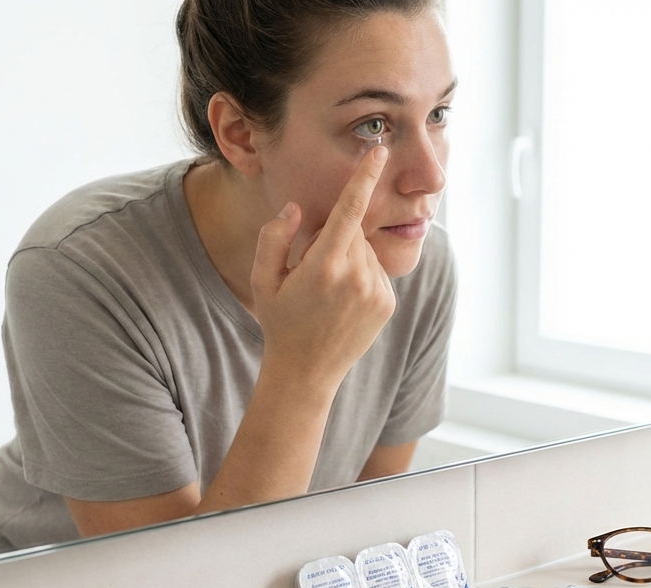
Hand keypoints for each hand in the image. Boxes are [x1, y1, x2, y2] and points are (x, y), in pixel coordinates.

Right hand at [252, 146, 396, 391]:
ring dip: (348, 256)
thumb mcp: (262, 278)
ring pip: (365, 249)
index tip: (379, 151)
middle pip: (353, 230)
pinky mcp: (388, 302)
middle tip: (311, 268)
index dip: (364, 177)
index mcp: (324, 265)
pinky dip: (360, 274)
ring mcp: (377, 291)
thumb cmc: (279, 321)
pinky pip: (375, 270)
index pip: (350, 209)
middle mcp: (357, 276)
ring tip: (326, 290)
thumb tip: (297, 208)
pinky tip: (342, 300)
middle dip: (334, 236)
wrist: (306, 372)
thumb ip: (274, 236)